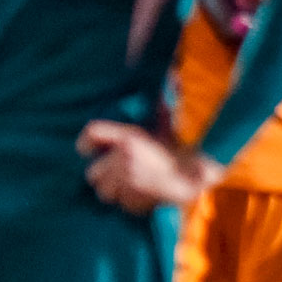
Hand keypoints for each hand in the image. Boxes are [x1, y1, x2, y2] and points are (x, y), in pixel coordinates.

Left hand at [76, 121, 223, 213]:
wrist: (196, 175)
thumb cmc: (183, 148)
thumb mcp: (169, 125)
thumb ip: (162, 107)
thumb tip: (174, 76)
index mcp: (129, 138)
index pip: (92, 134)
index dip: (85, 142)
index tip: (87, 148)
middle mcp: (123, 160)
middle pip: (92, 173)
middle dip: (103, 174)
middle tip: (117, 171)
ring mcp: (127, 182)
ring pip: (104, 193)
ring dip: (114, 190)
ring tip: (129, 184)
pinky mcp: (133, 201)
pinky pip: (121, 205)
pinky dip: (129, 201)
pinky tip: (142, 193)